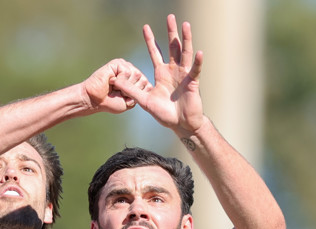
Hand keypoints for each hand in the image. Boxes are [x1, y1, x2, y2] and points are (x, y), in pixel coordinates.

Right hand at [81, 59, 150, 113]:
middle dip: (131, 91)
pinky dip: (120, 81)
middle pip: (142, 80)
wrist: (94, 100)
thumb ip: (139, 94)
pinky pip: (127, 71)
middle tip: (119, 92)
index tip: (125, 98)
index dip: (138, 95)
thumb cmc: (110, 103)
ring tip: (115, 87)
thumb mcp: (129, 102)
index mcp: (134, 81)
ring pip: (136, 75)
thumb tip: (143, 79)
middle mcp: (131, 72)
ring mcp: (124, 66)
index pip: (147, 86)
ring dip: (125, 86)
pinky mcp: (117, 63)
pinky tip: (111, 81)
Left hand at [112, 15, 203, 136]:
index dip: (150, 41)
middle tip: (169, 16)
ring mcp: (184, 75)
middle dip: (171, 32)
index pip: (155, 53)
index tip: (145, 27)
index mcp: (161, 74)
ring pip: (185, 53)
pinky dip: (197, 62)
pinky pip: (195, 70)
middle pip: (172, 47)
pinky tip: (199, 52)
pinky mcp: (192, 82)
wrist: (180, 124)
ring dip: (186, 39)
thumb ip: (132, 90)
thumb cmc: (164, 114)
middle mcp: (173, 71)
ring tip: (185, 25)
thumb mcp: (145, 101)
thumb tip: (116, 81)